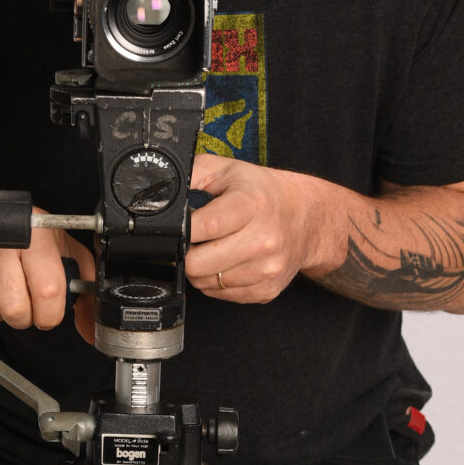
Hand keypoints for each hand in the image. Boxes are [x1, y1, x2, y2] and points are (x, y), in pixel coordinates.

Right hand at [0, 207, 95, 341]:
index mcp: (34, 233)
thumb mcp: (58, 244)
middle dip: (22, 315)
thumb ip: (82, 282)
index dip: (50, 313)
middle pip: (15, 310)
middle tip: (20, 295)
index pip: (49, 291)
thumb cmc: (19, 233)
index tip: (47, 312)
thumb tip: (89, 326)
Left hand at [186, 155, 327, 303]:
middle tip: (194, 238)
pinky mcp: (267, 291)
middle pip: (198, 264)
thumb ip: (191, 174)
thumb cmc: (260, 192)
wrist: (304, 216)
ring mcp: (267, 269)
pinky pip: (221, 295)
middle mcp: (263, 240)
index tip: (179, 224)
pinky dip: (215, 280)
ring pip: (206, 282)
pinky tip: (226, 260)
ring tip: (212, 246)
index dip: (182, 229)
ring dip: (200, 267)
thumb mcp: (226, 169)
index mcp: (251, 205)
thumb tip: (159, 191)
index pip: (203, 227)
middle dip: (187, 251)